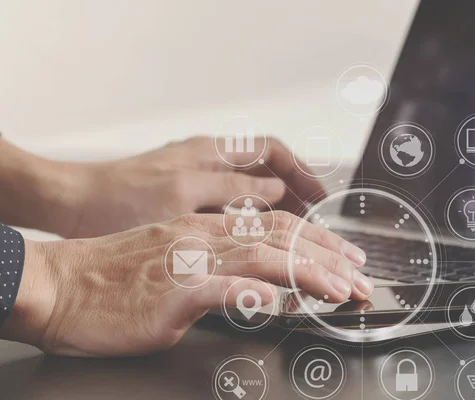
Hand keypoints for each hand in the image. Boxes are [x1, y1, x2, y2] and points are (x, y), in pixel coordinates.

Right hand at [2, 212, 370, 356]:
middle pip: (282, 236)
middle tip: (362, 276)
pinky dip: (259, 293)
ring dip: (311, 274)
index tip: (347, 259)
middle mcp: (204, 236)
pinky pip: (225, 287)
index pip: (276, 226)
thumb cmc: (114, 278)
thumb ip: (219, 269)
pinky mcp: (173, 290)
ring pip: (264, 256)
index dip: (318, 241)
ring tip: (344, 290)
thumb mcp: (174, 261)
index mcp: (206, 228)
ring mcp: (190, 260)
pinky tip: (285, 303)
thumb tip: (260, 287)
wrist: (61, 285)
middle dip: (330, 256)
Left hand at [56, 136, 324, 237]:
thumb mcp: (182, 194)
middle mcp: (210, 160)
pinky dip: (252, 217)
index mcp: (211, 151)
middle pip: (268, 169)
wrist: (75, 205)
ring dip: (276, 207)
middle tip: (314, 222)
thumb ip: (233, 189)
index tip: (320, 198)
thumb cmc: (121, 198)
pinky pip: (233, 204)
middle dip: (295, 191)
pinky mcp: (188, 199)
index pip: (272, 152)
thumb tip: (278, 189)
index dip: (301, 173)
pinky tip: (257, 237)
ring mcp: (199, 179)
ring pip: (252, 188)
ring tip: (295, 232)